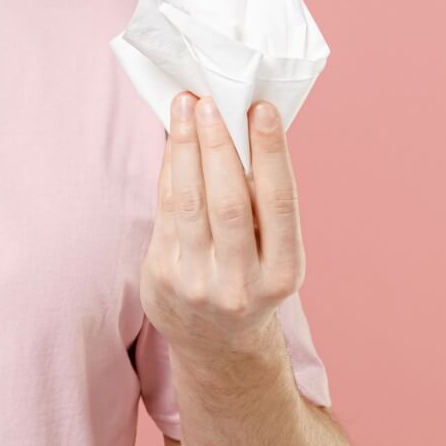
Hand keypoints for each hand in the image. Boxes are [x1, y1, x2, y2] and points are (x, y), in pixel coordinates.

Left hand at [139, 91, 306, 360]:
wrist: (217, 346)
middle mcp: (242, 282)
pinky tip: (174, 139)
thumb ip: (263, 204)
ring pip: (189, 202)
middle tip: (210, 99)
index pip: (279, 204)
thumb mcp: (273, 255)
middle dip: (218, 144)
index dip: (271, 154)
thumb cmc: (251, 280)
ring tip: (185, 106)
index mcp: (283, 273)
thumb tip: (243, 127)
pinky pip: (165, 211)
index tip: (262, 108)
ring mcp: (198, 282)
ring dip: (186, 147)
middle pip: (229, 201)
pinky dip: (170, 170)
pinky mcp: (162, 277)